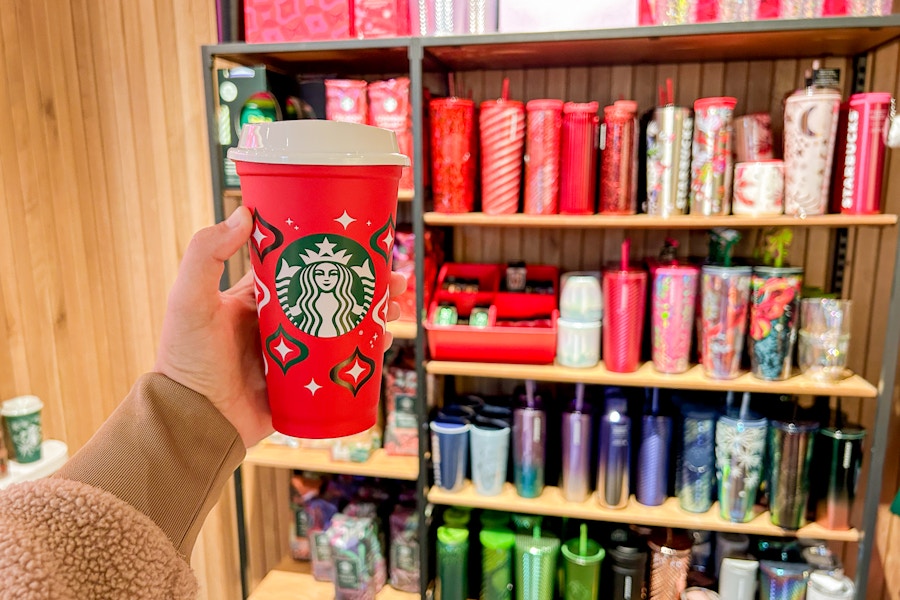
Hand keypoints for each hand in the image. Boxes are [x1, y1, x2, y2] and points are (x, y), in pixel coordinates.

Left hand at [154, 206, 406, 447]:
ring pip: (345, 328)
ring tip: (397, 307)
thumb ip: (206, 254)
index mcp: (258, 300)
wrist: (194, 421)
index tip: (358, 243)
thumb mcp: (190, 299)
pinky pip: (343, 366)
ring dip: (375, 315)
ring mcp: (297, 355)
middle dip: (367, 285)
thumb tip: (245, 213)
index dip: (332, 257)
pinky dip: (367, 353)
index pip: (302, 270)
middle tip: (394, 278)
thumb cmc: (185, 360)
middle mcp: (281, 324)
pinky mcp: (306, 385)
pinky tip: (384, 342)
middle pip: (333, 297)